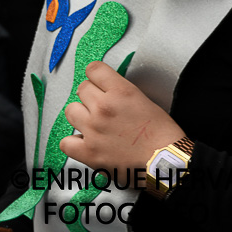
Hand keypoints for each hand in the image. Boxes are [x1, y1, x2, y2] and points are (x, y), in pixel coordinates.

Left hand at [61, 61, 185, 178]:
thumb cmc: (162, 134)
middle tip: (100, 103)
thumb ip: (123, 95)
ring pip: (70, 111)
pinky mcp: (88, 152)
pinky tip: (85, 141)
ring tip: (92, 121)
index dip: (96, 74)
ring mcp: (93, 130)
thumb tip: (109, 93)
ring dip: (80, 114)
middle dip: (91, 94)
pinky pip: (66, 142)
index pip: (95, 70)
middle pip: (82, 88)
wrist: (165, 161)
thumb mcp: (146, 102)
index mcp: (122, 92)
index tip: (96, 78)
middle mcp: (104, 108)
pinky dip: (74, 141)